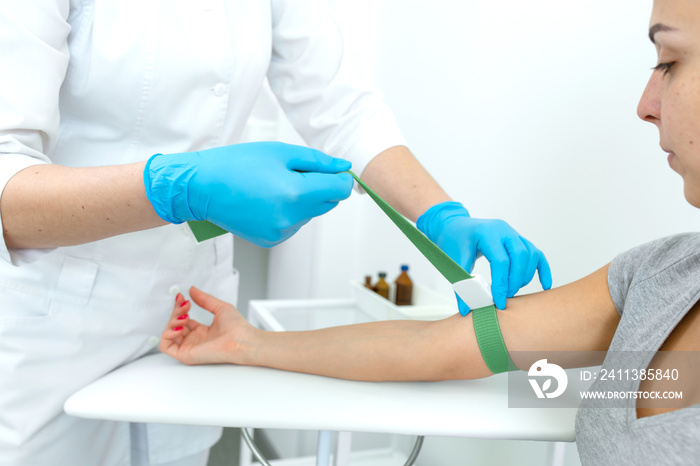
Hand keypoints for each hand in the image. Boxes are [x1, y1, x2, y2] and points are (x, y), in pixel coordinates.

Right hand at [144, 142, 353, 246]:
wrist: (201, 187)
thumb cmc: (236, 165)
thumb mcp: (281, 152)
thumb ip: (318, 161)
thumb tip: (343, 168)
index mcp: (295, 194)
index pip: (340, 189)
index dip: (339, 177)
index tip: (329, 170)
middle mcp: (290, 218)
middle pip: (328, 203)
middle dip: (319, 187)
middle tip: (290, 172)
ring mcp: (280, 232)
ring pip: (310, 214)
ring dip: (302, 199)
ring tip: (271, 185)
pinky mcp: (271, 240)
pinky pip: (293, 224)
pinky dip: (287, 212)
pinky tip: (266, 200)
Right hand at [160, 287, 255, 365]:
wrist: (242, 340)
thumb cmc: (237, 328)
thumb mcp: (219, 308)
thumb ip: (204, 299)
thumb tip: (192, 290)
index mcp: (202, 331)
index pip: (182, 319)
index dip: (179, 307)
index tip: (181, 297)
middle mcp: (194, 339)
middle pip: (174, 324)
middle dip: (176, 312)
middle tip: (185, 305)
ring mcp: (189, 347)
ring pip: (168, 334)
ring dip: (171, 321)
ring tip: (184, 316)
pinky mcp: (186, 354)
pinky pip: (166, 347)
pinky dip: (167, 335)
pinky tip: (179, 327)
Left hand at [417, 201, 551, 311]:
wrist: (456, 226)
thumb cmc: (455, 241)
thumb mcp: (454, 259)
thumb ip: (461, 282)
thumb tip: (465, 309)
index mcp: (487, 233)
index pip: (500, 260)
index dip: (501, 283)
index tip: (498, 301)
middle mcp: (504, 231)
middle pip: (520, 255)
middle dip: (515, 280)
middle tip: (507, 296)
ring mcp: (514, 234)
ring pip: (531, 254)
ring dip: (526, 276)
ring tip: (513, 290)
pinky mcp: (520, 240)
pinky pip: (537, 254)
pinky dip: (542, 270)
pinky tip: (545, 286)